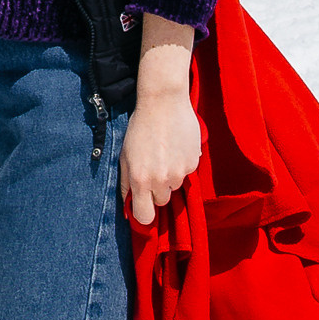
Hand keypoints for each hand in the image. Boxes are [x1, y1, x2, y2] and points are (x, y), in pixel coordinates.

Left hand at [119, 24, 200, 228]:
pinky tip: (175, 146)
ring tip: (164, 152)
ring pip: (175, 186)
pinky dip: (181, 164)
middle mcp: (161, 180)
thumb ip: (126, 182)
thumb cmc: (140, 128)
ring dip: (170, 176)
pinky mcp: (193, 163)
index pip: (145, 217)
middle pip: (162, 201)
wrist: (163, 103)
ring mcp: (180, 172)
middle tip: (153, 168)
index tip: (143, 206)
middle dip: (157, 190)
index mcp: (140, 180)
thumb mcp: (125, 155)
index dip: (144, 213)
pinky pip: (187, 172)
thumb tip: (127, 204)